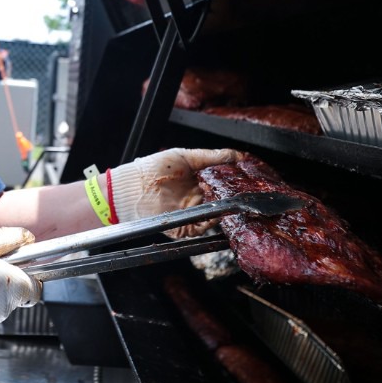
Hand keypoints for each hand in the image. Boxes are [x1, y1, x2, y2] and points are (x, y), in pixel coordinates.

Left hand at [105, 148, 241, 222]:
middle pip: (224, 201)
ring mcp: (192, 214)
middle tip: (248, 191)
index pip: (224, 184)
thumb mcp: (184, 156)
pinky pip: (203, 227)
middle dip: (236, 198)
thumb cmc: (152, 168)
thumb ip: (210, 156)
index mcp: (198, 182)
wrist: (131, 187)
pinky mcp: (185, 228)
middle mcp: (198, 199)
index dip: (236, 182)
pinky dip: (212, 221)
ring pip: (217, 215)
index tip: (250, 178)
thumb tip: (236, 154)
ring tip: (235, 200)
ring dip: (226, 209)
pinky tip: (218, 212)